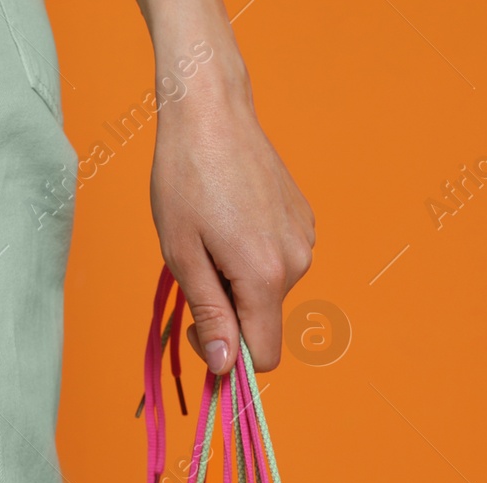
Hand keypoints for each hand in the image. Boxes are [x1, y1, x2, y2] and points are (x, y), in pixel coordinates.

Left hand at [138, 0, 313, 373]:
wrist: (212, 111)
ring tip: (211, 234)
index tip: (199, 332)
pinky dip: (252, 254)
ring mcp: (304, 239)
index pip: (262, 356)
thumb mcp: (182, 255)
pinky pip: (278, 260)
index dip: (228, 358)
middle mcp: (297, 263)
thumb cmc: (186, 178)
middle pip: (263, 321)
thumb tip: (226, 367)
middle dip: (228, 310)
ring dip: (238, 280)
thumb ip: (209, 315)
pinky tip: (231, 218)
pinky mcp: (304, 219)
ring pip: (269, 291)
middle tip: (194, 264)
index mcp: (265, 277)